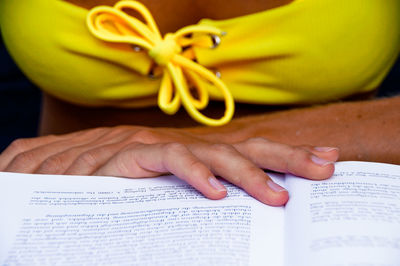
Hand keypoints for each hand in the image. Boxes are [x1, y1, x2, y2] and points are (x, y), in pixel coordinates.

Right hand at [0, 126, 338, 205]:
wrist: (65, 181)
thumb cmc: (124, 196)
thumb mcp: (173, 203)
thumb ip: (202, 205)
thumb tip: (241, 216)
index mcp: (201, 163)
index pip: (251, 154)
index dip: (286, 157)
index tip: (322, 163)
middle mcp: (187, 152)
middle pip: (245, 148)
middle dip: (286, 156)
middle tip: (324, 167)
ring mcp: (161, 152)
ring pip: (214, 153)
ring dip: (248, 172)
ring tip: (280, 196)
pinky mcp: (133, 157)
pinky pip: (169, 161)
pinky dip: (194, 174)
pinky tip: (216, 194)